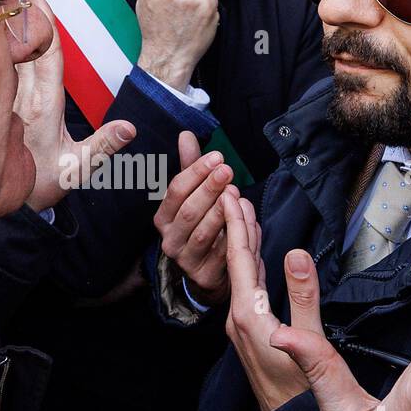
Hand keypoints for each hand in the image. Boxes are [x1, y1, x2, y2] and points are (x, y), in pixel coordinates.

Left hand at [13, 0, 133, 211]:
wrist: (8, 204)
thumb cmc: (45, 183)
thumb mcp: (79, 169)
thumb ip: (104, 145)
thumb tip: (130, 127)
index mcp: (43, 109)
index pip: (45, 59)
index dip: (44, 27)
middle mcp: (19, 99)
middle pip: (19, 46)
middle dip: (19, 11)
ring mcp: (2, 100)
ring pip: (2, 54)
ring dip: (3, 22)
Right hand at [153, 132, 235, 305]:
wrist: (209, 271)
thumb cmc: (202, 225)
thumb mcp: (193, 196)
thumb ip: (190, 167)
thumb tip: (186, 135)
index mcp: (163, 218)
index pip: (175, 191)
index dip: (196, 172)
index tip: (217, 157)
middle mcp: (170, 240)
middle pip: (189, 211)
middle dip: (209, 189)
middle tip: (227, 170)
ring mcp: (186, 260)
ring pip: (205, 233)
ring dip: (222, 211)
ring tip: (236, 192)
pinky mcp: (205, 275)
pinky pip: (223, 252)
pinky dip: (236, 232)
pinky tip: (246, 216)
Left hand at [223, 191, 326, 410]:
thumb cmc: (303, 393)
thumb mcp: (311, 341)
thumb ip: (303, 297)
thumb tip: (296, 254)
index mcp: (248, 316)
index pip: (239, 259)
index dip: (236, 224)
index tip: (231, 194)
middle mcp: (239, 320)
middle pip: (236, 262)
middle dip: (235, 225)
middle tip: (232, 190)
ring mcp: (243, 328)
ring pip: (242, 276)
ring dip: (243, 243)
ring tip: (244, 213)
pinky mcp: (252, 334)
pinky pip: (248, 290)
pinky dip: (252, 265)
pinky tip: (257, 257)